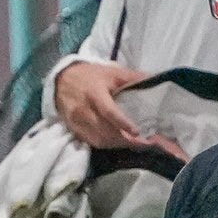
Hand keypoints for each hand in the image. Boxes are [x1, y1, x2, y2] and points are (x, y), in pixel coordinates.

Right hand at [52, 60, 186, 160]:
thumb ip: (133, 77)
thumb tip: (156, 79)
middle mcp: (84, 110)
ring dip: (118, 145)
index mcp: (94, 93)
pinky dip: (107, 145)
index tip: (137, 132)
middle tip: (145, 143)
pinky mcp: (75, 131)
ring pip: (99, 140)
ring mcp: (77, 123)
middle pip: (105, 131)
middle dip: (126, 140)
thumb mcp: (111, 72)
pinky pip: (92, 143)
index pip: (108, 111)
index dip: (122, 123)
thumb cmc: (90, 75)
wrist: (61, 80)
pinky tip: (119, 143)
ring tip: (135, 144)